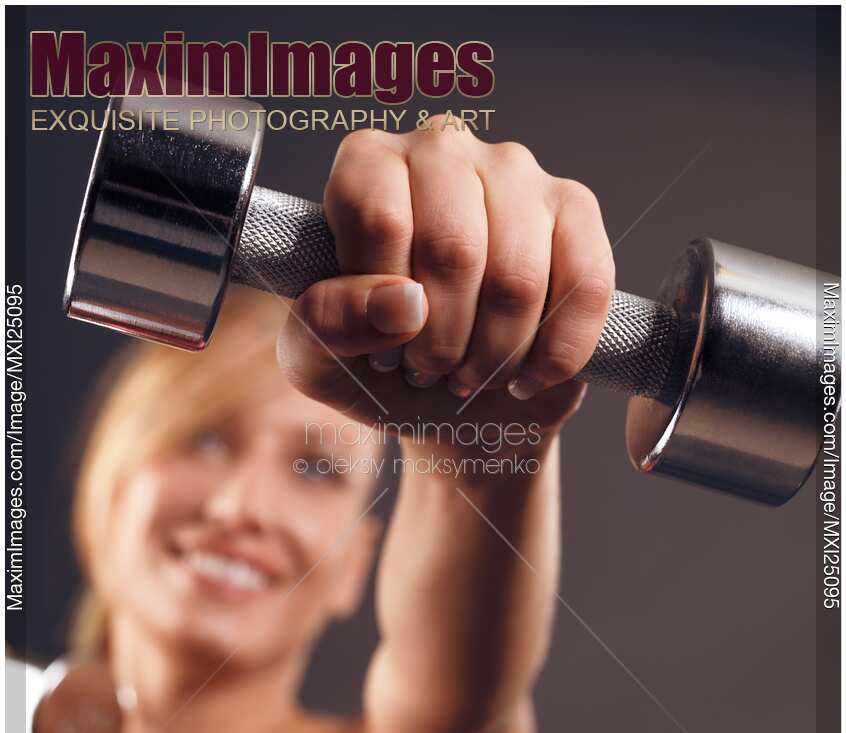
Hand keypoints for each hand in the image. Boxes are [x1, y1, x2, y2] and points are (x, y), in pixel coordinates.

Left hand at [276, 116, 613, 446]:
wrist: (451, 397)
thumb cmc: (380, 364)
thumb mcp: (318, 358)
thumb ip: (328, 325)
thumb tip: (403, 303)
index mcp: (368, 166)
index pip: (381, 222)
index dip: (385, 308)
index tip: (385, 352)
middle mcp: (443, 150)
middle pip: (452, 250)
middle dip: (442, 342)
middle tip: (433, 371)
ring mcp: (517, 174)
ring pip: (518, 277)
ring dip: (495, 356)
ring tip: (473, 374)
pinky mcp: (575, 213)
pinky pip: (584, 288)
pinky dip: (555, 356)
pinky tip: (528, 377)